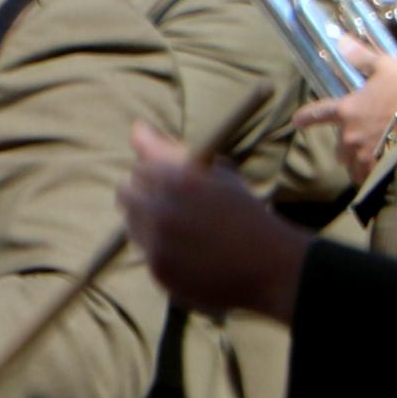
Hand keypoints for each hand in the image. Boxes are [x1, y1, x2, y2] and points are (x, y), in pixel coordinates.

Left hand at [118, 122, 309, 319]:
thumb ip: (171, 150)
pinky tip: (186, 252)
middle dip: (144, 196)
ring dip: (147, 222)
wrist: (270, 266)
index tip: (173, 185)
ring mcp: (159, 243)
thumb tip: (135, 127)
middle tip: (170, 205)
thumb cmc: (245, 214)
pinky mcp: (158, 270)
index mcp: (180, 180)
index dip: (156, 177)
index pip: (140, 169)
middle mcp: (163, 211)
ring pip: (131, 224)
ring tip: (181, 229)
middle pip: (126, 194)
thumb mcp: (217, 175)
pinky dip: (159, 250)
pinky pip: (144, 251)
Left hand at [289, 41, 396, 183]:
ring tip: (367, 160)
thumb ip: (362, 57)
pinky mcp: (381, 171)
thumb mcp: (387, 67)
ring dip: (356, 162)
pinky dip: (371, 174)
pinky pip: (369, 177)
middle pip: (338, 147)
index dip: (306, 117)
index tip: (297, 121)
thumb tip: (341, 41)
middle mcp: (350, 137)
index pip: (318, 114)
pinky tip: (381, 172)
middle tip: (359, 140)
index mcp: (347, 111)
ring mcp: (365, 156)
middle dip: (345, 145)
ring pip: (352, 165)